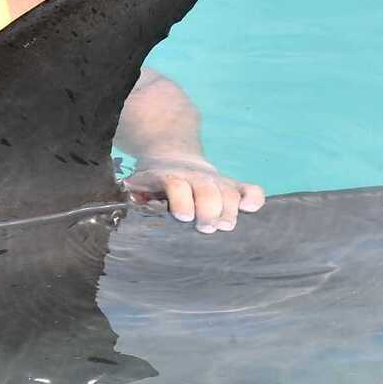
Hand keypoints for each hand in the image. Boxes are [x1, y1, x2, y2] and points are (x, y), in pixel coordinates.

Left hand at [125, 155, 264, 232]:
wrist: (171, 155)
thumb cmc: (152, 184)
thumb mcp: (137, 187)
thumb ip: (133, 199)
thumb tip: (128, 213)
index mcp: (168, 177)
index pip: (176, 184)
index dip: (182, 200)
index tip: (183, 217)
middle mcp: (195, 177)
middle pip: (208, 190)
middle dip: (209, 210)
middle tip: (206, 227)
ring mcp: (215, 180)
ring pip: (229, 192)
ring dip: (230, 209)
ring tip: (225, 225)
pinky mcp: (231, 184)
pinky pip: (250, 188)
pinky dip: (254, 198)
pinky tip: (250, 209)